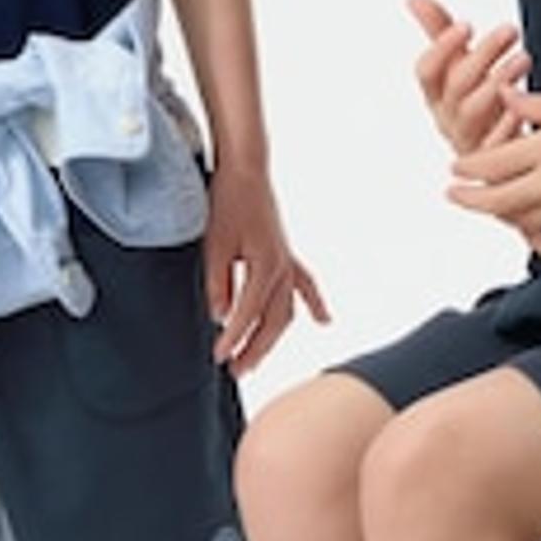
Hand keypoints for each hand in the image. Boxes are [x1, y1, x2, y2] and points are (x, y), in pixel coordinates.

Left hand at [203, 162, 330, 375]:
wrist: (246, 169)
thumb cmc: (229, 201)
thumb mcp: (215, 242)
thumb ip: (218, 281)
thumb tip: (219, 315)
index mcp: (264, 265)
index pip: (246, 313)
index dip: (232, 338)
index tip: (217, 356)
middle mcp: (282, 268)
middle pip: (271, 321)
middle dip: (254, 349)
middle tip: (235, 370)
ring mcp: (287, 262)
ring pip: (286, 311)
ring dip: (271, 338)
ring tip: (254, 360)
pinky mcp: (286, 254)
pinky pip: (304, 284)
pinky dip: (314, 302)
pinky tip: (325, 321)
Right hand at [408, 0, 532, 154]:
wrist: (501, 157)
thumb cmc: (478, 103)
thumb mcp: (459, 66)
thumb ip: (439, 32)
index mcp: (436, 95)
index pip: (426, 71)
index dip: (442, 47)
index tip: (467, 25)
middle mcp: (447, 118)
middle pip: (456, 84)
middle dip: (484, 54)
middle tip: (510, 29)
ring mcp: (469, 140)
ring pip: (475, 109)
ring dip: (500, 79)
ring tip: (525, 57)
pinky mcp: (492, 160)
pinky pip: (496, 144)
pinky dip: (509, 121)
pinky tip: (524, 103)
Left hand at [447, 89, 540, 257]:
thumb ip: (537, 105)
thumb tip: (502, 92)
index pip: (491, 163)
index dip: (466, 167)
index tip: (456, 166)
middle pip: (495, 199)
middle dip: (468, 198)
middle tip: (452, 194)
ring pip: (519, 222)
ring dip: (500, 215)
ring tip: (490, 204)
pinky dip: (534, 238)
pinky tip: (528, 226)